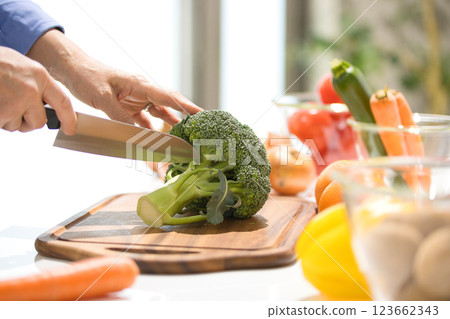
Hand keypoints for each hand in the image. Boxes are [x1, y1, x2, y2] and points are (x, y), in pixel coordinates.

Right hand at [0, 46, 75, 134]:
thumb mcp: (20, 65)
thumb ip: (34, 83)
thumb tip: (42, 104)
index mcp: (39, 75)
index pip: (63, 102)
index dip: (68, 118)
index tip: (70, 129)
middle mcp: (31, 90)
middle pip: (39, 121)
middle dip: (27, 121)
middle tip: (12, 109)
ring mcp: (16, 102)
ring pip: (18, 125)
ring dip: (8, 119)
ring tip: (0, 100)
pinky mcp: (2, 113)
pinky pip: (3, 125)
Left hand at [64, 58, 202, 128]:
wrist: (73, 70)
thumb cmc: (87, 76)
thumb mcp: (102, 97)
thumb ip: (119, 117)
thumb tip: (135, 136)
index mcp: (140, 84)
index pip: (168, 97)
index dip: (187, 107)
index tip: (203, 114)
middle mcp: (142, 91)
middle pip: (169, 106)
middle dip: (185, 118)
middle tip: (198, 130)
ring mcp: (136, 99)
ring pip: (158, 115)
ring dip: (169, 127)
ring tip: (182, 139)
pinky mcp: (128, 107)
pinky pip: (144, 121)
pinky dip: (150, 131)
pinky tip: (156, 141)